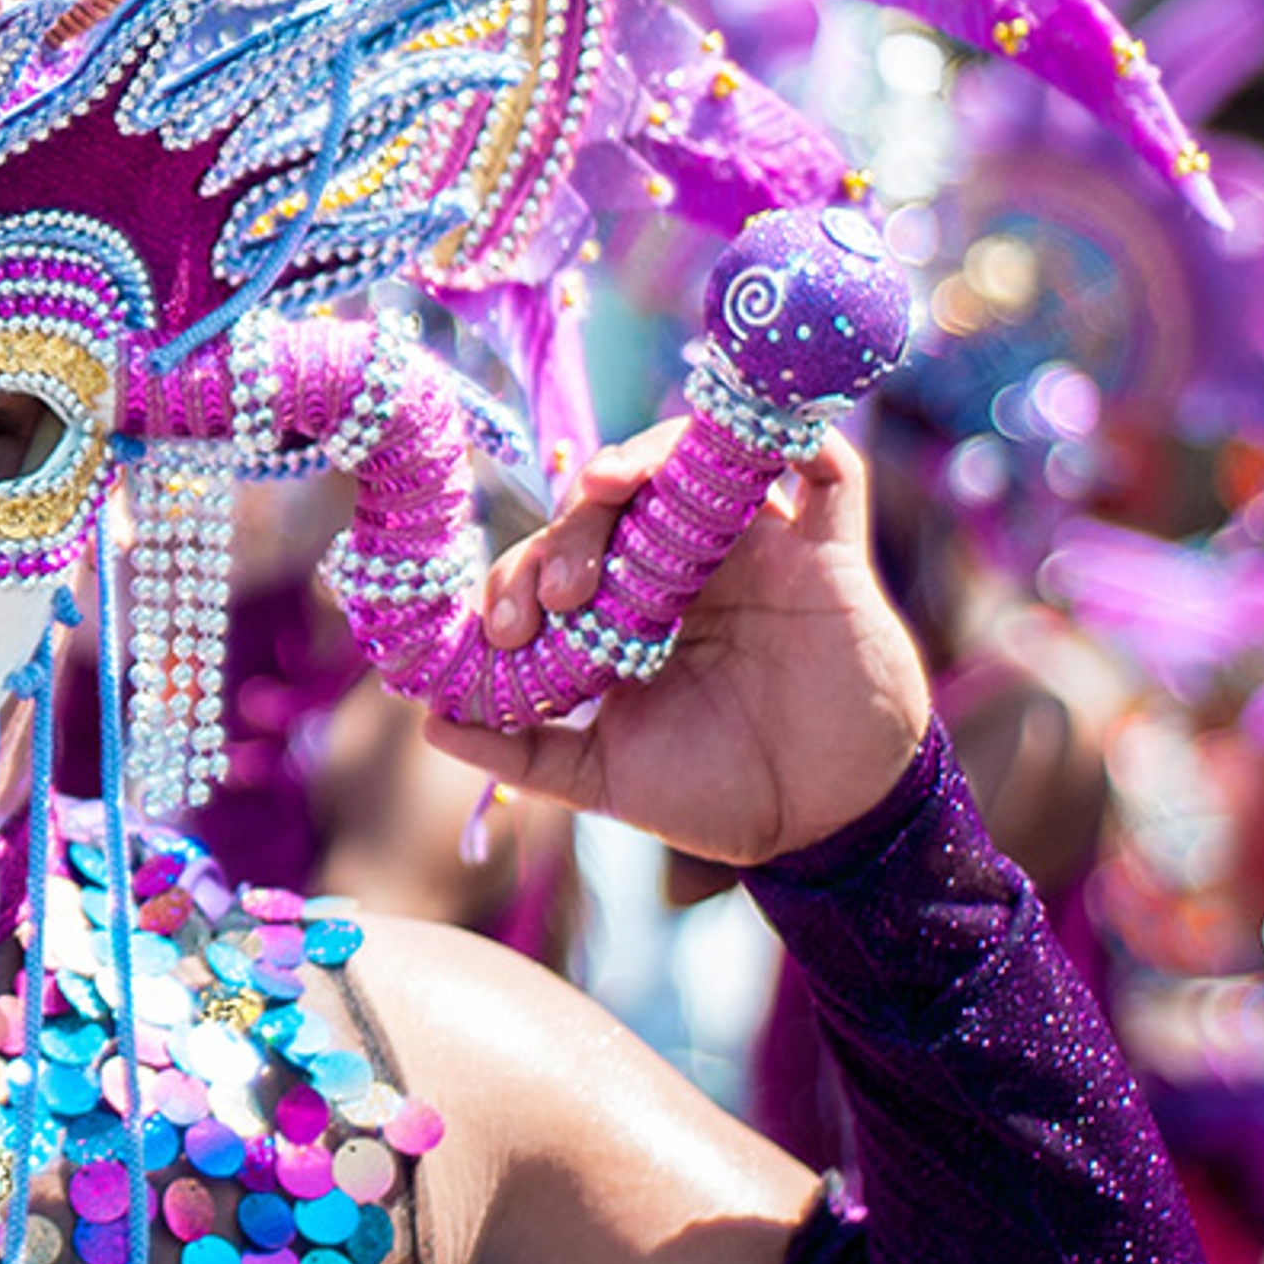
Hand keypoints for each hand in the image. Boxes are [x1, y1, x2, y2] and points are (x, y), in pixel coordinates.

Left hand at [423, 421, 931, 866]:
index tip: (502, 631)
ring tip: (601, 492)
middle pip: (615, 501)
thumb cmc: (716, 795)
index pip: (556, 555)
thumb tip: (433, 724)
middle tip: (557, 592)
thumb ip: (523, 750)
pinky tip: (742, 441)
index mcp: (627, 607)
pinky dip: (788, 438)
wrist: (827, 826)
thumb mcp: (602, 776)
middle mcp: (685, 567)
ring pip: (694, 463)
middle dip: (568, 529)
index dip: (518, 575)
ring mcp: (756, 552)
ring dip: (642, 459)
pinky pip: (824, 471)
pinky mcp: (830, 554)